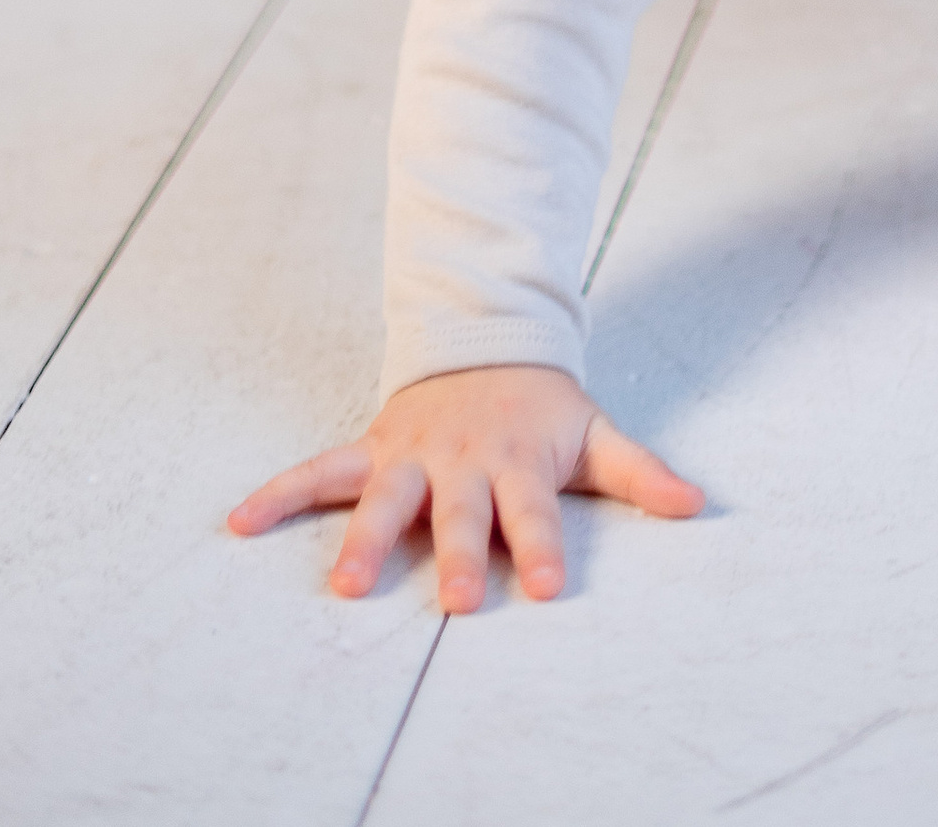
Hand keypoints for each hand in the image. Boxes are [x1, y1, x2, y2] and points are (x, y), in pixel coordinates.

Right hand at [228, 361, 702, 610]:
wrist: (485, 338)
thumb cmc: (541, 408)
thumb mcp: (594, 432)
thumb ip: (640, 473)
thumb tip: (697, 503)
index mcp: (517, 461)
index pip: (533, 511)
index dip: (540, 547)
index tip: (544, 586)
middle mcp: (461, 461)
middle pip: (459, 513)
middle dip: (456, 553)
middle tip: (453, 600)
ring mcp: (411, 454)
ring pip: (384, 497)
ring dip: (365, 539)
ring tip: (346, 583)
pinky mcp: (371, 448)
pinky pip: (318, 471)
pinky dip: (279, 493)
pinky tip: (240, 519)